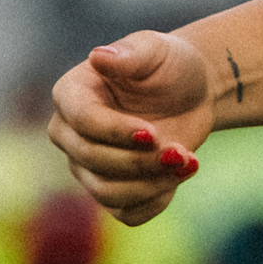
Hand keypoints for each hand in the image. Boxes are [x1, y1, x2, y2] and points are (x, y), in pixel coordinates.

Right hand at [47, 32, 217, 226]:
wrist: (192, 94)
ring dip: (152, 184)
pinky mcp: (112, 189)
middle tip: (181, 151)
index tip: (154, 133)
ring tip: (188, 161)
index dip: (116, 132)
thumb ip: (129, 54)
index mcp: (71, 94)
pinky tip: (179, 176)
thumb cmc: (169, 66)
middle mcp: (70, 133)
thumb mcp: (155, 50)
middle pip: (91, 160)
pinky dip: (156, 201)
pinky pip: (127, 213)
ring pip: (107, 192)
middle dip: (140, 161)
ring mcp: (87, 166)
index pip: (82, 121)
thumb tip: (99, 56)